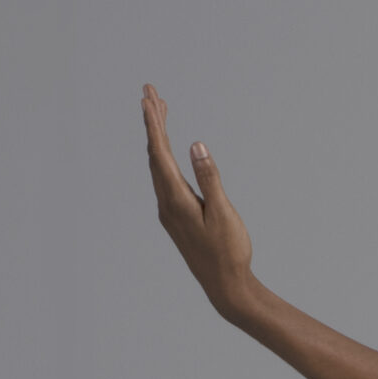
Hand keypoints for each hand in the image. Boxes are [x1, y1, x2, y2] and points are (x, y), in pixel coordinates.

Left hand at [143, 86, 254, 320]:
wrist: (225, 286)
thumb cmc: (229, 251)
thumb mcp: (223, 213)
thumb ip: (209, 178)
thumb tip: (196, 145)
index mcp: (176, 199)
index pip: (160, 153)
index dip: (153, 123)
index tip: (148, 98)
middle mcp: (166, 202)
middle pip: (154, 154)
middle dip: (152, 122)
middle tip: (150, 92)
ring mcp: (169, 210)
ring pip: (157, 165)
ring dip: (156, 138)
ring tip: (159, 112)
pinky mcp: (175, 216)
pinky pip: (163, 177)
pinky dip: (162, 156)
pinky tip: (166, 151)